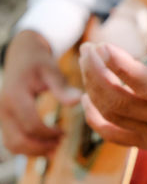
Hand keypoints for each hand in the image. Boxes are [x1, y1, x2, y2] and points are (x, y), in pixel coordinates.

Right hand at [0, 31, 80, 154]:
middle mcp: (3, 107)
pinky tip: (45, 143)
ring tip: (55, 147)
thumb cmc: (40, 62)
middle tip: (61, 143)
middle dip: (40, 147)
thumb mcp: (52, 71)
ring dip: (33, 151)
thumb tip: (78, 101)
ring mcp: (1, 114)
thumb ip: (62, 87)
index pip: (30, 124)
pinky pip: (11, 140)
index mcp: (15, 95)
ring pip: (12, 144)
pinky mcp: (4, 119)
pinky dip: (27, 147)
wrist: (23, 56)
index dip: (49, 133)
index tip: (64, 133)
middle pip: (18, 140)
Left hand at [79, 43, 146, 183]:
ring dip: (93, 89)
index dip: (121, 66)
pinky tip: (88, 101)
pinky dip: (96, 119)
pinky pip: (116, 136)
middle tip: (88, 49)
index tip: (105, 46)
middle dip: (96, 72)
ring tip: (87, 64)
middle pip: (120, 99)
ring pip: (113, 116)